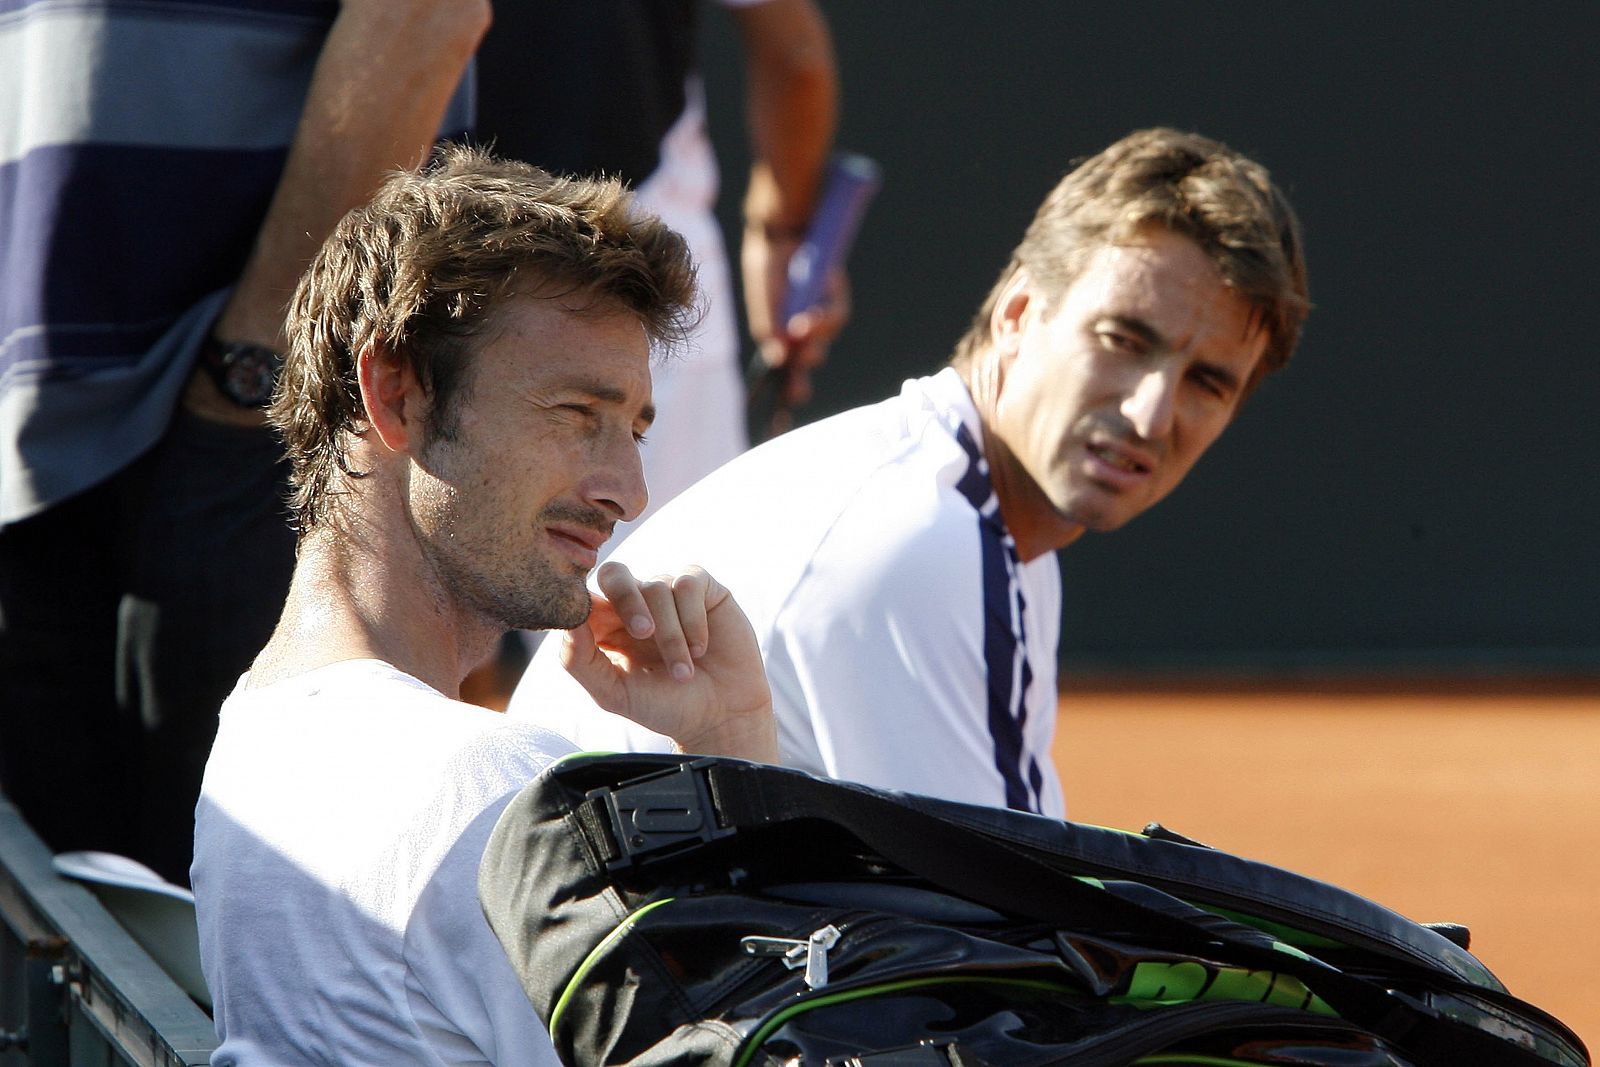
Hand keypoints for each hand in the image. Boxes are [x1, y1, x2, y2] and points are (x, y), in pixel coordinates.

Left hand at [558, 562, 776, 760]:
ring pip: (657, 588)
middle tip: (642, 633)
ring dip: (670, 634)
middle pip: (615, 574)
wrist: (721, 715)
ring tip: (684, 672)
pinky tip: (700, 648)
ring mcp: (668, 593)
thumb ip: (580, 661)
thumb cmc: (664, 706)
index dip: (587, 605)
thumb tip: (566, 623)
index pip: (585, 598)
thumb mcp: (614, 694)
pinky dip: (693, 619)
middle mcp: (635, 603)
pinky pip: (688, 584)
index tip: (595, 630)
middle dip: (627, 600)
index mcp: (606, 625)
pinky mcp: (703, 589)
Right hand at [742, 224, 849, 407]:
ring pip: (821, 344)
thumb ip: (770, 331)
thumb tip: (778, 360)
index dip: (781, 399)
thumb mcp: (763, 303)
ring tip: (802, 331)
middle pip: (805, 367)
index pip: (782, 372)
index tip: (777, 425)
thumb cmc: (768, 268)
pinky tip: (811, 318)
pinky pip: (835, 319)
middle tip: (798, 391)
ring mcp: (817, 317)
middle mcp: (799, 330)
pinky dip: (824, 322)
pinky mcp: (834, 300)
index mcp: (777, 335)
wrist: (783, 231)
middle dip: (801, 382)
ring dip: (812, 344)